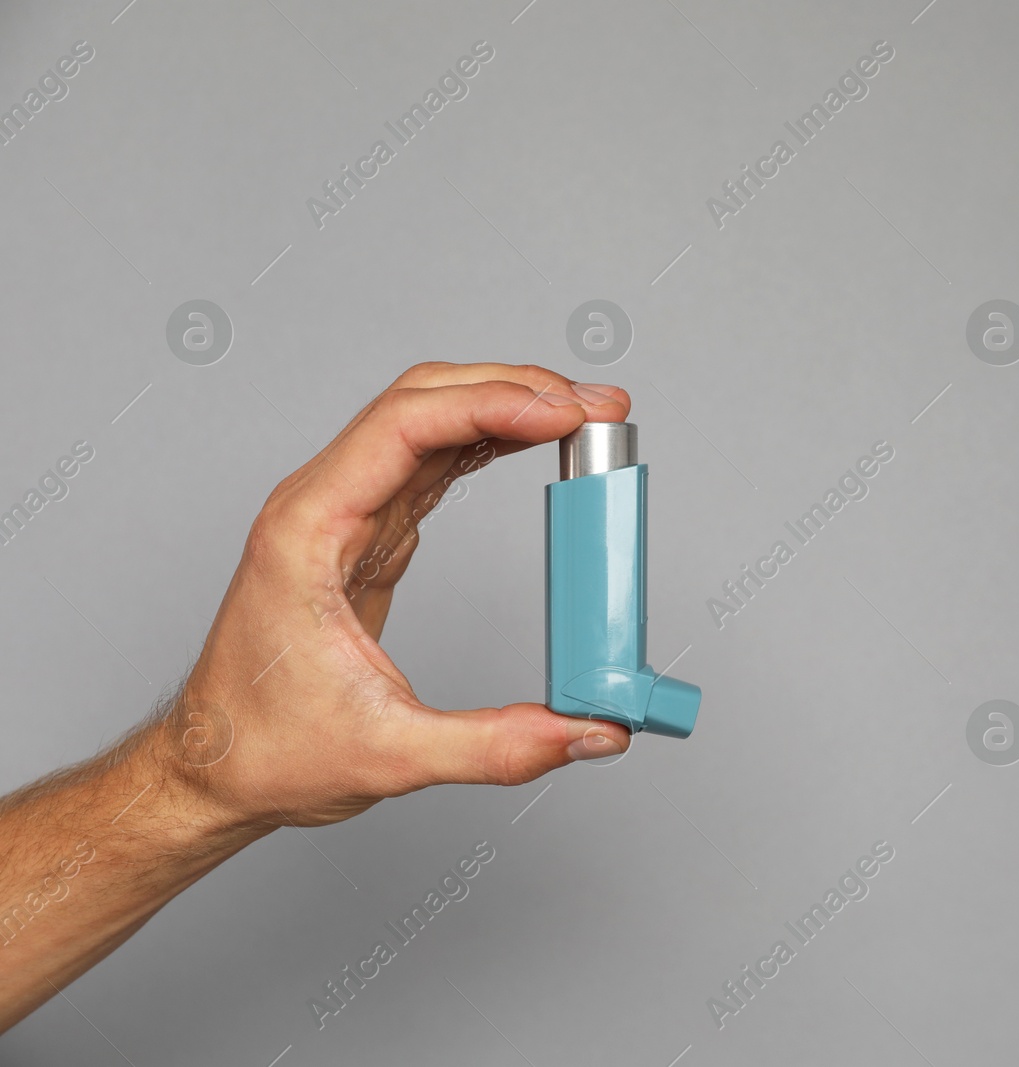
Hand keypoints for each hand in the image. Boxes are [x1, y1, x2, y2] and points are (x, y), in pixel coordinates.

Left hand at [172, 362, 634, 832]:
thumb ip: (499, 745)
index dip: (493, 405)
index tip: (567, 414)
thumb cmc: (267, 751)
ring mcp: (345, 512)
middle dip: (515, 389)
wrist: (211, 768)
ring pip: (430, 420)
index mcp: (308, 530)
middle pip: (423, 400)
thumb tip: (592, 733)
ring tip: (584, 418)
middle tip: (598, 406)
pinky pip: (432, 460)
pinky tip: (535, 445)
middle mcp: (322, 503)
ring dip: (507, 408)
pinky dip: (489, 442)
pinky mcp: (368, 532)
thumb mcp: (390, 756)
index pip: (405, 426)